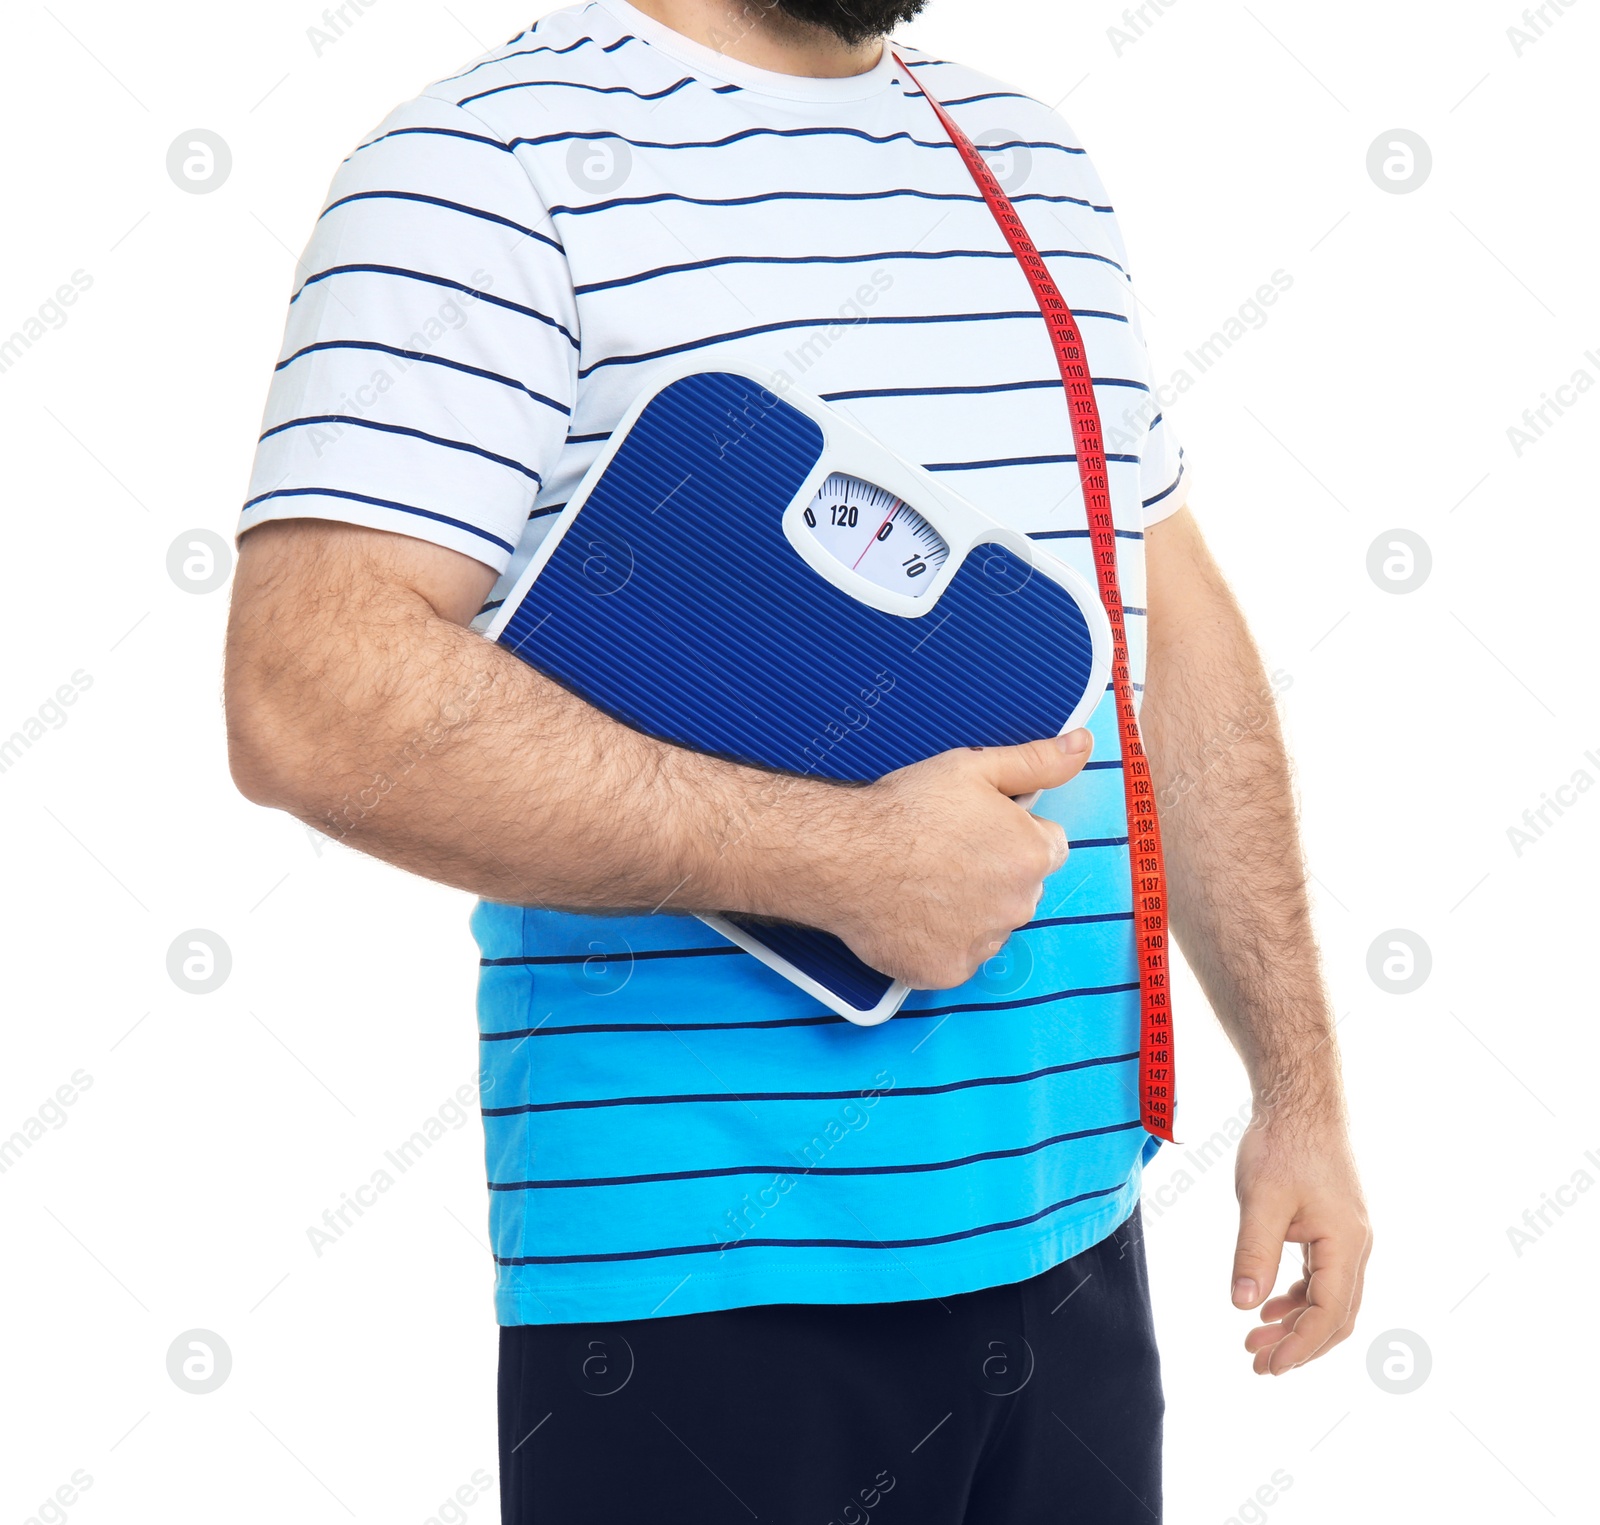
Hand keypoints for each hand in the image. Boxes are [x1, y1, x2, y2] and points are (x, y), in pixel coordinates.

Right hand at [811, 732, 1092, 987]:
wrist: (845, 856)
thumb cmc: (905, 810)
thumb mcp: (975, 768)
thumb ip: (1036, 761)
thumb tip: (1082, 744)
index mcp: (1033, 855)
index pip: (1047, 848)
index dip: (1011, 835)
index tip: (976, 830)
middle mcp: (1018, 905)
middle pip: (1019, 890)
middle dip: (993, 875)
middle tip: (944, 855)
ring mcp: (983, 944)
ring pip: (989, 926)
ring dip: (968, 911)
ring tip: (923, 883)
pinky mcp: (948, 972)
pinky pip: (955, 958)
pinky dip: (938, 942)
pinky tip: (911, 914)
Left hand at [1231, 1099, 1371, 1373]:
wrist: (1301, 1102)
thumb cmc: (1283, 1144)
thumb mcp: (1260, 1200)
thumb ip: (1253, 1253)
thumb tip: (1242, 1305)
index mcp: (1345, 1243)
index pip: (1328, 1313)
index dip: (1299, 1346)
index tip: (1267, 1366)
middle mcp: (1355, 1246)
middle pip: (1336, 1315)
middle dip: (1298, 1345)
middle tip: (1257, 1364)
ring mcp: (1347, 1236)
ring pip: (1329, 1298)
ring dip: (1295, 1322)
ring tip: (1254, 1340)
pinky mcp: (1333, 1226)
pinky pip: (1322, 1276)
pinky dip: (1298, 1297)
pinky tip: (1267, 1305)